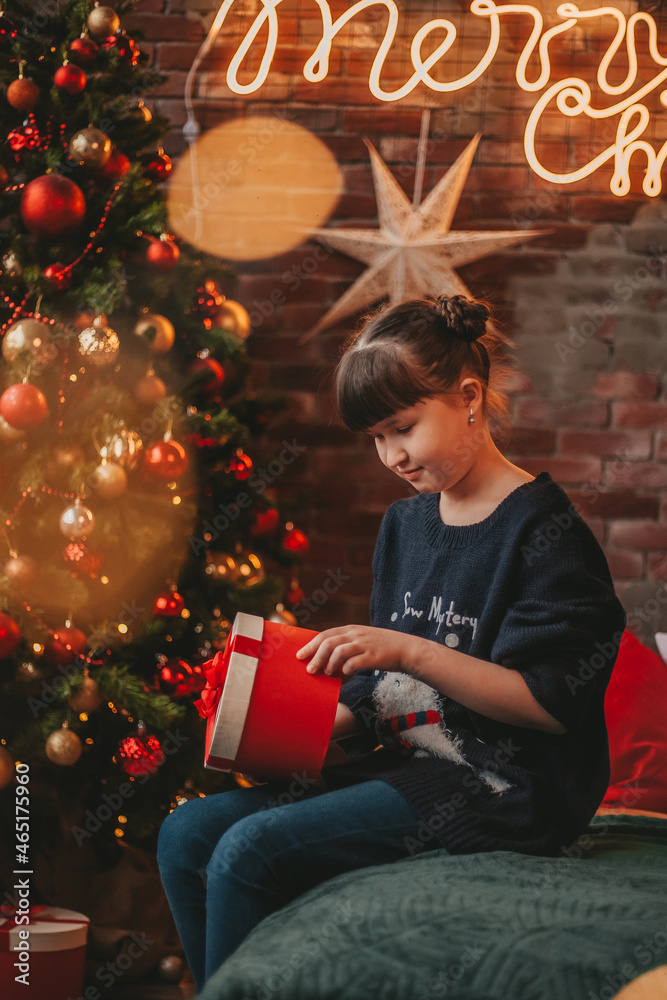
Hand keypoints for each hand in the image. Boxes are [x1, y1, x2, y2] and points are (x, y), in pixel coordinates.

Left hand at [296, 625, 411, 677]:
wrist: (406, 648)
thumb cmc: (381, 647)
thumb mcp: (362, 639)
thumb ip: (345, 645)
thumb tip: (325, 660)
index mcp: (351, 630)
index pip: (325, 634)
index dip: (310, 645)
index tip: (299, 655)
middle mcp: (355, 635)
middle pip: (328, 643)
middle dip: (315, 657)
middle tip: (309, 670)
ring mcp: (364, 644)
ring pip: (339, 651)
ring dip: (329, 664)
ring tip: (328, 673)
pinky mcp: (373, 656)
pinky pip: (354, 663)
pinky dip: (346, 670)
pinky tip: (345, 676)